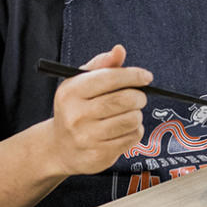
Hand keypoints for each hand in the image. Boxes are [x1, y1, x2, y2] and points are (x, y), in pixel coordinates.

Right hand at [49, 44, 149, 175]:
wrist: (60, 147)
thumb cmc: (75, 107)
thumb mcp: (81, 82)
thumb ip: (102, 65)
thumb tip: (119, 50)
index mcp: (71, 92)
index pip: (109, 78)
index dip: (133, 75)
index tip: (146, 77)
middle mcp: (76, 115)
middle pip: (124, 100)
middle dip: (139, 96)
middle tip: (140, 96)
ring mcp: (87, 138)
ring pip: (131, 120)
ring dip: (137, 114)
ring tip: (129, 113)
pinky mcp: (99, 156)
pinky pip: (131, 138)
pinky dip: (135, 131)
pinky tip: (124, 129)